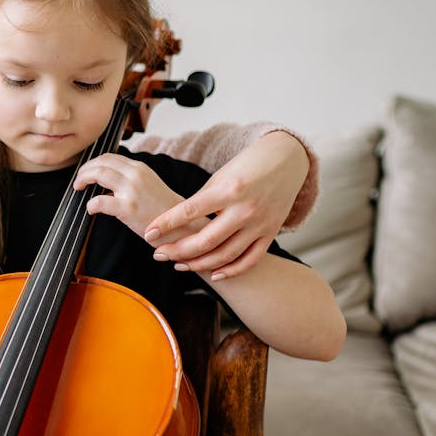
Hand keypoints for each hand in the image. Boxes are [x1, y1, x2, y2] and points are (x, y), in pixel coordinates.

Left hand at [74, 153, 181, 237]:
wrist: (181, 225)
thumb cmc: (163, 209)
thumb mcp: (149, 184)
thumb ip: (131, 178)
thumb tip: (109, 178)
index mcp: (140, 168)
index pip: (110, 157)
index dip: (93, 163)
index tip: (86, 172)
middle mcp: (135, 174)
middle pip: (101, 162)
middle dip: (85, 169)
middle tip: (78, 181)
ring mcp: (131, 190)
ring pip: (98, 174)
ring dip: (83, 179)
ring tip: (79, 188)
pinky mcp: (128, 208)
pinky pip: (100, 201)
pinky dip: (91, 204)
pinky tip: (91, 209)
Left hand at [144, 131, 308, 278]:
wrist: (287, 160)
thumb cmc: (247, 165)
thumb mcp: (221, 176)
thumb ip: (202, 200)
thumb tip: (177, 223)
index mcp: (228, 189)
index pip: (190, 211)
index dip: (166, 224)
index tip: (148, 233)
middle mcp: (245, 209)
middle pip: (205, 241)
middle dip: (177, 250)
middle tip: (158, 254)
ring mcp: (260, 224)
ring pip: (225, 255)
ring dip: (198, 264)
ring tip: (178, 264)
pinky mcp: (271, 233)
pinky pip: (250, 260)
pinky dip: (231, 271)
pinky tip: (213, 275)